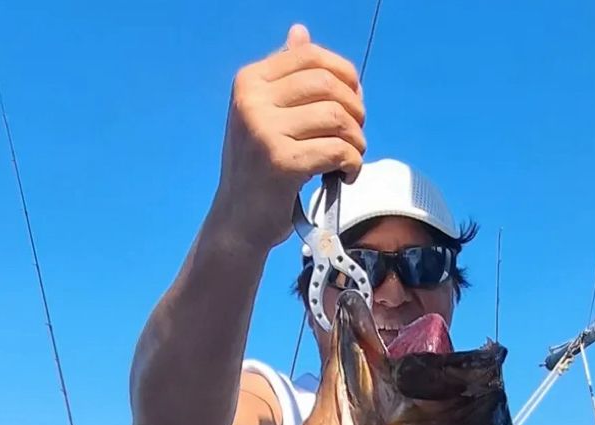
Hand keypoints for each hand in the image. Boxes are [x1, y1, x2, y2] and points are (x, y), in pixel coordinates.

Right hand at [213, 24, 365, 248]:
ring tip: (350, 159)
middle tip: (355, 137)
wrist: (237, 222)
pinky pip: (337, 150)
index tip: (354, 104)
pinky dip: (352, 164)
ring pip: (337, 117)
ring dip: (357, 141)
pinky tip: (346, 176)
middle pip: (328, 84)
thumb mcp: (266, 117)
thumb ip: (286, 79)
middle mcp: (252, 100)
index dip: (345, 76)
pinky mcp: (281, 162)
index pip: (310, 56)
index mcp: (249, 81)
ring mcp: (264, 131)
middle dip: (355, 110)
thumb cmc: (258, 172)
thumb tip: (300, 33)